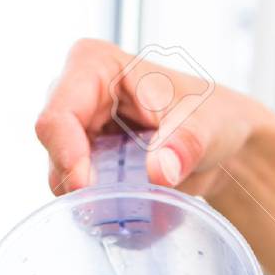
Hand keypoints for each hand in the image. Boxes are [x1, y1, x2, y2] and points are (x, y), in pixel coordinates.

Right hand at [35, 38, 265, 196]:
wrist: (220, 145)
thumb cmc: (212, 117)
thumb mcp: (207, 124)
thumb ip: (185, 143)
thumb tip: (159, 172)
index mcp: (94, 66)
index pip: (57, 114)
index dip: (65, 154)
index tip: (87, 187)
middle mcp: (77, 97)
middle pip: (53, 150)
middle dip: (78, 182)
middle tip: (113, 204)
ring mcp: (78, 133)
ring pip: (61, 177)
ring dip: (92, 199)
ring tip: (133, 202)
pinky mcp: (86, 163)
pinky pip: (79, 195)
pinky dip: (101, 208)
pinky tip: (131, 208)